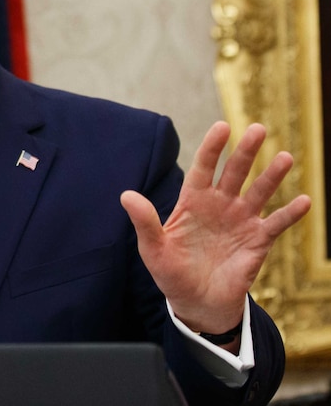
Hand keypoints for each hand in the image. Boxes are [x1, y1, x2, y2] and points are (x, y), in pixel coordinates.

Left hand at [120, 121, 310, 334]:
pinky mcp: (258, 241)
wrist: (196, 303)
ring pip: (259, 192)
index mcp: (193, 201)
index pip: (203, 168)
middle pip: (235, 172)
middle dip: (246, 151)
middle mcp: (220, 205)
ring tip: (284, 157)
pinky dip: (290, 213)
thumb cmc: (171, 273)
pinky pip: (276, 223)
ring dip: (272, 175)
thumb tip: (126, 195)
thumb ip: (144, 221)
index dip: (212, 147)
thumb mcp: (153, 248)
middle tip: (258, 129)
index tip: (222, 127)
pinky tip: (303, 201)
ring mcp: (241, 221)